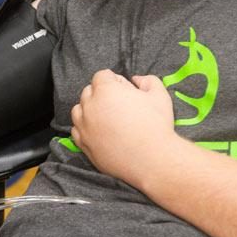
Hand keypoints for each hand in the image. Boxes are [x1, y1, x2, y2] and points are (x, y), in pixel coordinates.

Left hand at [70, 70, 176, 186]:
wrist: (153, 160)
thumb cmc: (157, 126)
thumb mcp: (159, 95)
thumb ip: (147, 80)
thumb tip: (136, 79)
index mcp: (106, 90)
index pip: (101, 76)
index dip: (115, 80)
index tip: (125, 90)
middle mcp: (90, 106)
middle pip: (89, 91)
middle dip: (102, 93)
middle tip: (119, 105)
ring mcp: (84, 126)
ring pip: (79, 110)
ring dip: (90, 109)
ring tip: (108, 118)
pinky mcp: (83, 144)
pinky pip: (77, 129)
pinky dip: (85, 127)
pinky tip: (101, 131)